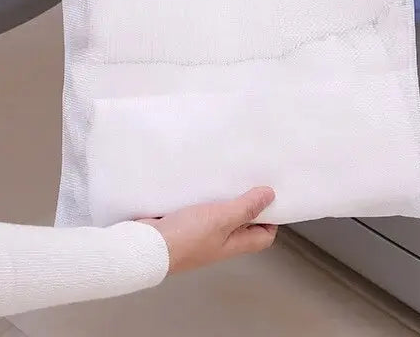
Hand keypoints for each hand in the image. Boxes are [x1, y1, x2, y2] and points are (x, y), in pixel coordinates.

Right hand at [139, 187, 277, 273]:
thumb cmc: (187, 237)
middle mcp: (220, 241)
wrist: (147, 245)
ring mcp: (201, 233)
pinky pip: (200, 208)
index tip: (272, 195)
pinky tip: (204, 181)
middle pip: (243, 223)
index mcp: (234, 244)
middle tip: (252, 178)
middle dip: (248, 202)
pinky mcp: (183, 222)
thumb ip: (246, 207)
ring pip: (221, 214)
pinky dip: (204, 196)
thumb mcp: (222, 218)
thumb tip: (271, 196)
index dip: (272, 219)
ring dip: (225, 197)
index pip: (263, 236)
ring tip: (230, 174)